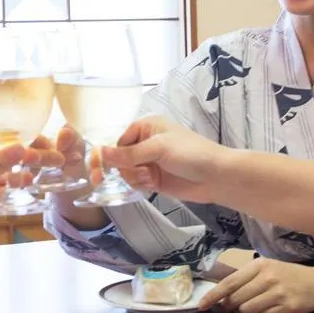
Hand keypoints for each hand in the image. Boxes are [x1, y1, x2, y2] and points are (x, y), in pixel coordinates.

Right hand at [102, 117, 226, 203]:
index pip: (117, 139)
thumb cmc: (191, 153)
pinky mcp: (154, 180)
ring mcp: (149, 162)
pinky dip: (139, 185)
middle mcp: (145, 143)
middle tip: (113, 177)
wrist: (216, 177)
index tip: (97, 167)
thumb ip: (129, 153)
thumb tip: (100, 153)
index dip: (107, 153)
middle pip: (119, 157)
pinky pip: (135, 183)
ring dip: (133, 177)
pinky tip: (152, 185)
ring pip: (126, 172)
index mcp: (146, 127)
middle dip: (121, 168)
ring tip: (149, 178)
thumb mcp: (158, 148)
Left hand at [197, 258, 313, 312]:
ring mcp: (278, 293)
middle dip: (230, 307)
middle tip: (231, 309)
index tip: (201, 305)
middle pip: (236, 300)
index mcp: (259, 265)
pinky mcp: (287, 308)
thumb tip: (220, 296)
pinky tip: (271, 309)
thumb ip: (245, 279)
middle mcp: (267, 278)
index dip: (213, 296)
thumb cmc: (288, 276)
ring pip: (247, 311)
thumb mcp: (267, 269)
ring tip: (257, 306)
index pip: (229, 283)